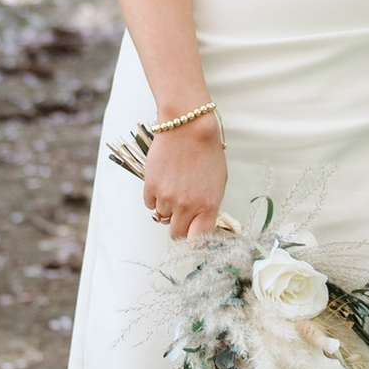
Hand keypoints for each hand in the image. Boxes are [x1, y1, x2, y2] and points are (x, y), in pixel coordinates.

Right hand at [143, 116, 225, 240]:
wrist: (188, 126)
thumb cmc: (207, 152)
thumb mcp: (218, 182)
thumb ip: (209, 206)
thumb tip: (199, 223)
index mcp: (208, 206)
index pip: (198, 241)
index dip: (194, 242)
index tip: (192, 238)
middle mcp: (187, 206)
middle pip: (176, 235)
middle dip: (179, 227)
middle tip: (181, 213)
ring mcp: (167, 198)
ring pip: (162, 218)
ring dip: (167, 209)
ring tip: (175, 187)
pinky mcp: (151, 187)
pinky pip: (150, 204)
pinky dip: (155, 197)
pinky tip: (164, 180)